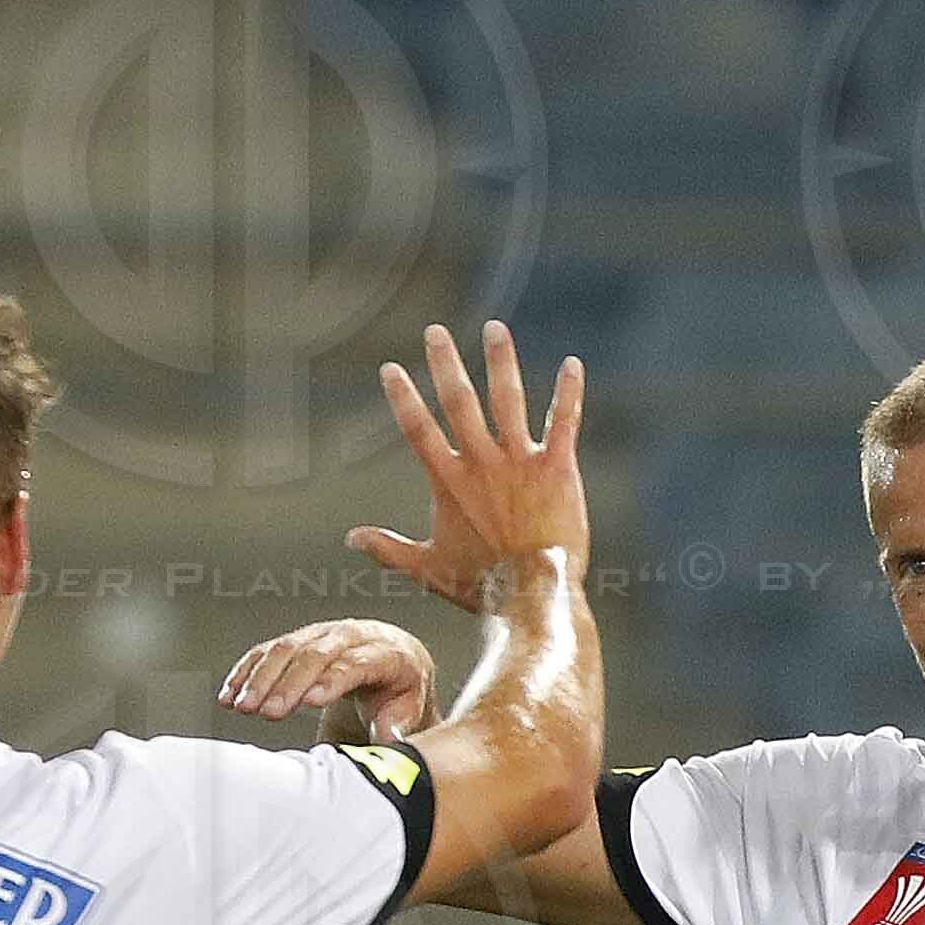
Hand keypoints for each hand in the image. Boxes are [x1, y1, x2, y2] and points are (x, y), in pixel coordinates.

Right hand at [218, 615, 440, 737]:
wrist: (395, 667)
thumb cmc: (402, 692)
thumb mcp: (410, 711)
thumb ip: (399, 726)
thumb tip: (391, 738)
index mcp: (387, 652)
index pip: (356, 664)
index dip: (332, 680)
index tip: (310, 700)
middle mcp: (354, 636)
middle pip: (315, 654)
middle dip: (288, 683)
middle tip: (268, 711)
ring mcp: (323, 635)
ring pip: (287, 649)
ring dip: (261, 677)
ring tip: (243, 705)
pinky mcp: (300, 640)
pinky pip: (268, 651)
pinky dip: (246, 672)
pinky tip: (231, 694)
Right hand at [342, 320, 589, 613]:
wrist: (531, 596)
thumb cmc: (480, 586)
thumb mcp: (428, 569)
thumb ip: (389, 549)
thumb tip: (351, 539)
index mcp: (449, 482)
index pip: (418, 429)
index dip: (403, 397)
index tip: (391, 367)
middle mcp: (481, 463)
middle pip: (458, 402)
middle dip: (445, 364)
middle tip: (435, 331)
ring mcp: (519, 463)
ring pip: (509, 400)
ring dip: (501, 361)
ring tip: (495, 329)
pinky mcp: (556, 469)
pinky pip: (563, 423)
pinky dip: (569, 393)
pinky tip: (574, 364)